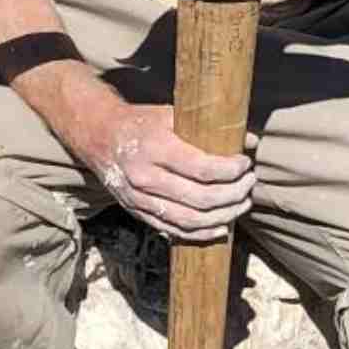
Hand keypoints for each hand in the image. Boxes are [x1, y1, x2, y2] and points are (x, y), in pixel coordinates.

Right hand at [65, 98, 255, 243]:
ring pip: (190, 220)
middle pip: (200, 198)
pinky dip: (201, 233)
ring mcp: (139, 199)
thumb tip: (251, 140)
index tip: (246, 164)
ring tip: (242, 204)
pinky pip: (174, 231)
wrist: (98, 137)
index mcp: (154, 148)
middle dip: (233, 194)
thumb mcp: (170, 114)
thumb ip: (208, 128)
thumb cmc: (140, 123)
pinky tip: (222, 227)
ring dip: (223, 216)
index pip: (202, 169)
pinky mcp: (137, 212)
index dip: (231, 171)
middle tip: (250, 184)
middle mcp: (144, 177)